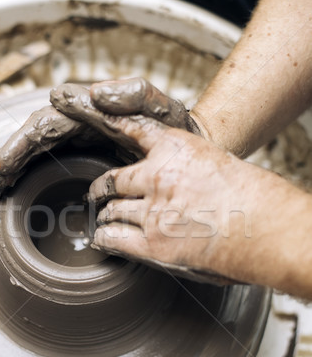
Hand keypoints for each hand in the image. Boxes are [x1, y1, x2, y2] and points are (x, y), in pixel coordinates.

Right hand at [0, 78, 194, 197]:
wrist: (192, 151)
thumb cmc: (177, 130)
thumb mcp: (163, 109)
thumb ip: (136, 95)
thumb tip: (95, 93)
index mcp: (92, 112)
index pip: (48, 122)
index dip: (23, 142)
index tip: (5, 163)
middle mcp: (82, 125)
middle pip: (36, 138)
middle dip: (12, 157)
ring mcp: (84, 144)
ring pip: (40, 153)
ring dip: (17, 169)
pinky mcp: (88, 162)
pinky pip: (54, 167)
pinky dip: (33, 177)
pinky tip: (19, 191)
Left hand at [51, 81, 279, 283]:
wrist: (265, 227)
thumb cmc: (252, 196)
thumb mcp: (217, 162)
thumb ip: (189, 165)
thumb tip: (176, 179)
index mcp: (175, 148)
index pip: (131, 129)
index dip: (108, 122)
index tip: (90, 112)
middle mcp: (156, 176)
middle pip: (112, 180)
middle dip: (102, 188)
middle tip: (97, 193)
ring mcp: (151, 211)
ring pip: (110, 209)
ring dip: (105, 214)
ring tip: (103, 218)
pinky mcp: (151, 243)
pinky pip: (112, 237)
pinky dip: (104, 237)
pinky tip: (103, 239)